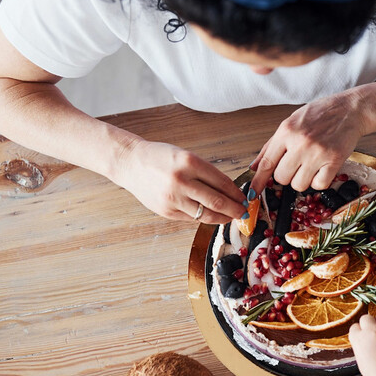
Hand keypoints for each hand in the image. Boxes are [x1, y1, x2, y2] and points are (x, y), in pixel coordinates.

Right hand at [114, 139, 246, 222]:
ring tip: (230, 217)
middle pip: (217, 202)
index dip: (237, 193)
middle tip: (243, 212)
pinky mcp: (166, 211)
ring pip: (206, 215)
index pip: (222, 182)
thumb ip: (206, 174)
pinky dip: (204, 218)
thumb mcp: (186, 157)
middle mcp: (181, 181)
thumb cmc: (161, 158)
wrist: (131, 163)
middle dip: (235, 209)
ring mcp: (172, 198)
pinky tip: (212, 216)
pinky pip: (191, 218)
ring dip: (222, 218)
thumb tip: (230, 192)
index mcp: (189, 162)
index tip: (244, 198)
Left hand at [249, 91, 366, 193]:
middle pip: (281, 178)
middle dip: (287, 175)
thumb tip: (255, 166)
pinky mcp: (334, 161)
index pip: (267, 163)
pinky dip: (319, 181)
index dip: (258, 181)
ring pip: (298, 185)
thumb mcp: (291, 122)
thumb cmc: (321, 114)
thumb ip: (271, 146)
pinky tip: (322, 168)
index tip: (252, 192)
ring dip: (303, 180)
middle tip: (296, 164)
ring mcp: (317, 153)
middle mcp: (300, 142)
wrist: (350, 109)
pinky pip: (319, 185)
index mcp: (286, 131)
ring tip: (310, 165)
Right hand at [348, 313, 375, 375]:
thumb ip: (361, 347)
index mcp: (359, 340)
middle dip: (366, 325)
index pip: (354, 327)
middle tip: (370, 334)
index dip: (357, 333)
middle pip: (365, 318)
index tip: (361, 338)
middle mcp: (372, 331)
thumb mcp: (361, 362)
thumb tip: (363, 340)